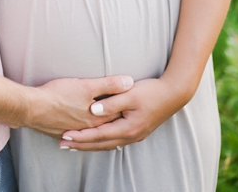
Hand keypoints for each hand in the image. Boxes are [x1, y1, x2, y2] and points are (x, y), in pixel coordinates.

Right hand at [28, 75, 134, 138]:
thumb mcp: (86, 86)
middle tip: (126, 120)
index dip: (127, 109)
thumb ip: (109, 85)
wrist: (32, 108)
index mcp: (97, 118)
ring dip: (100, 133)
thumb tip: (129, 82)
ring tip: (107, 131)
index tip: (135, 106)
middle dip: (116, 123)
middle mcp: (89, 128)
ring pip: (93, 133)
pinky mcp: (62, 133)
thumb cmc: (58, 95)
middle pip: (107, 126)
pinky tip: (83, 135)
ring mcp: (75, 132)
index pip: (118, 115)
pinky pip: (79, 137)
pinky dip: (85, 137)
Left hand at [58, 77, 187, 150]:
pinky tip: (94, 142)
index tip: (64, 135)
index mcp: (128, 127)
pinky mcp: (136, 131)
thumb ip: (110, 102)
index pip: (99, 135)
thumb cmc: (151, 92)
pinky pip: (114, 141)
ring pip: (107, 144)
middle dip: (81, 145)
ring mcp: (135, 135)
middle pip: (101, 144)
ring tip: (73, 146)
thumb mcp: (129, 94)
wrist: (174, 94)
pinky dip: (101, 142)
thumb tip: (92, 110)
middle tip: (62, 144)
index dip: (81, 136)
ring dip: (90, 145)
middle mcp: (131, 135)